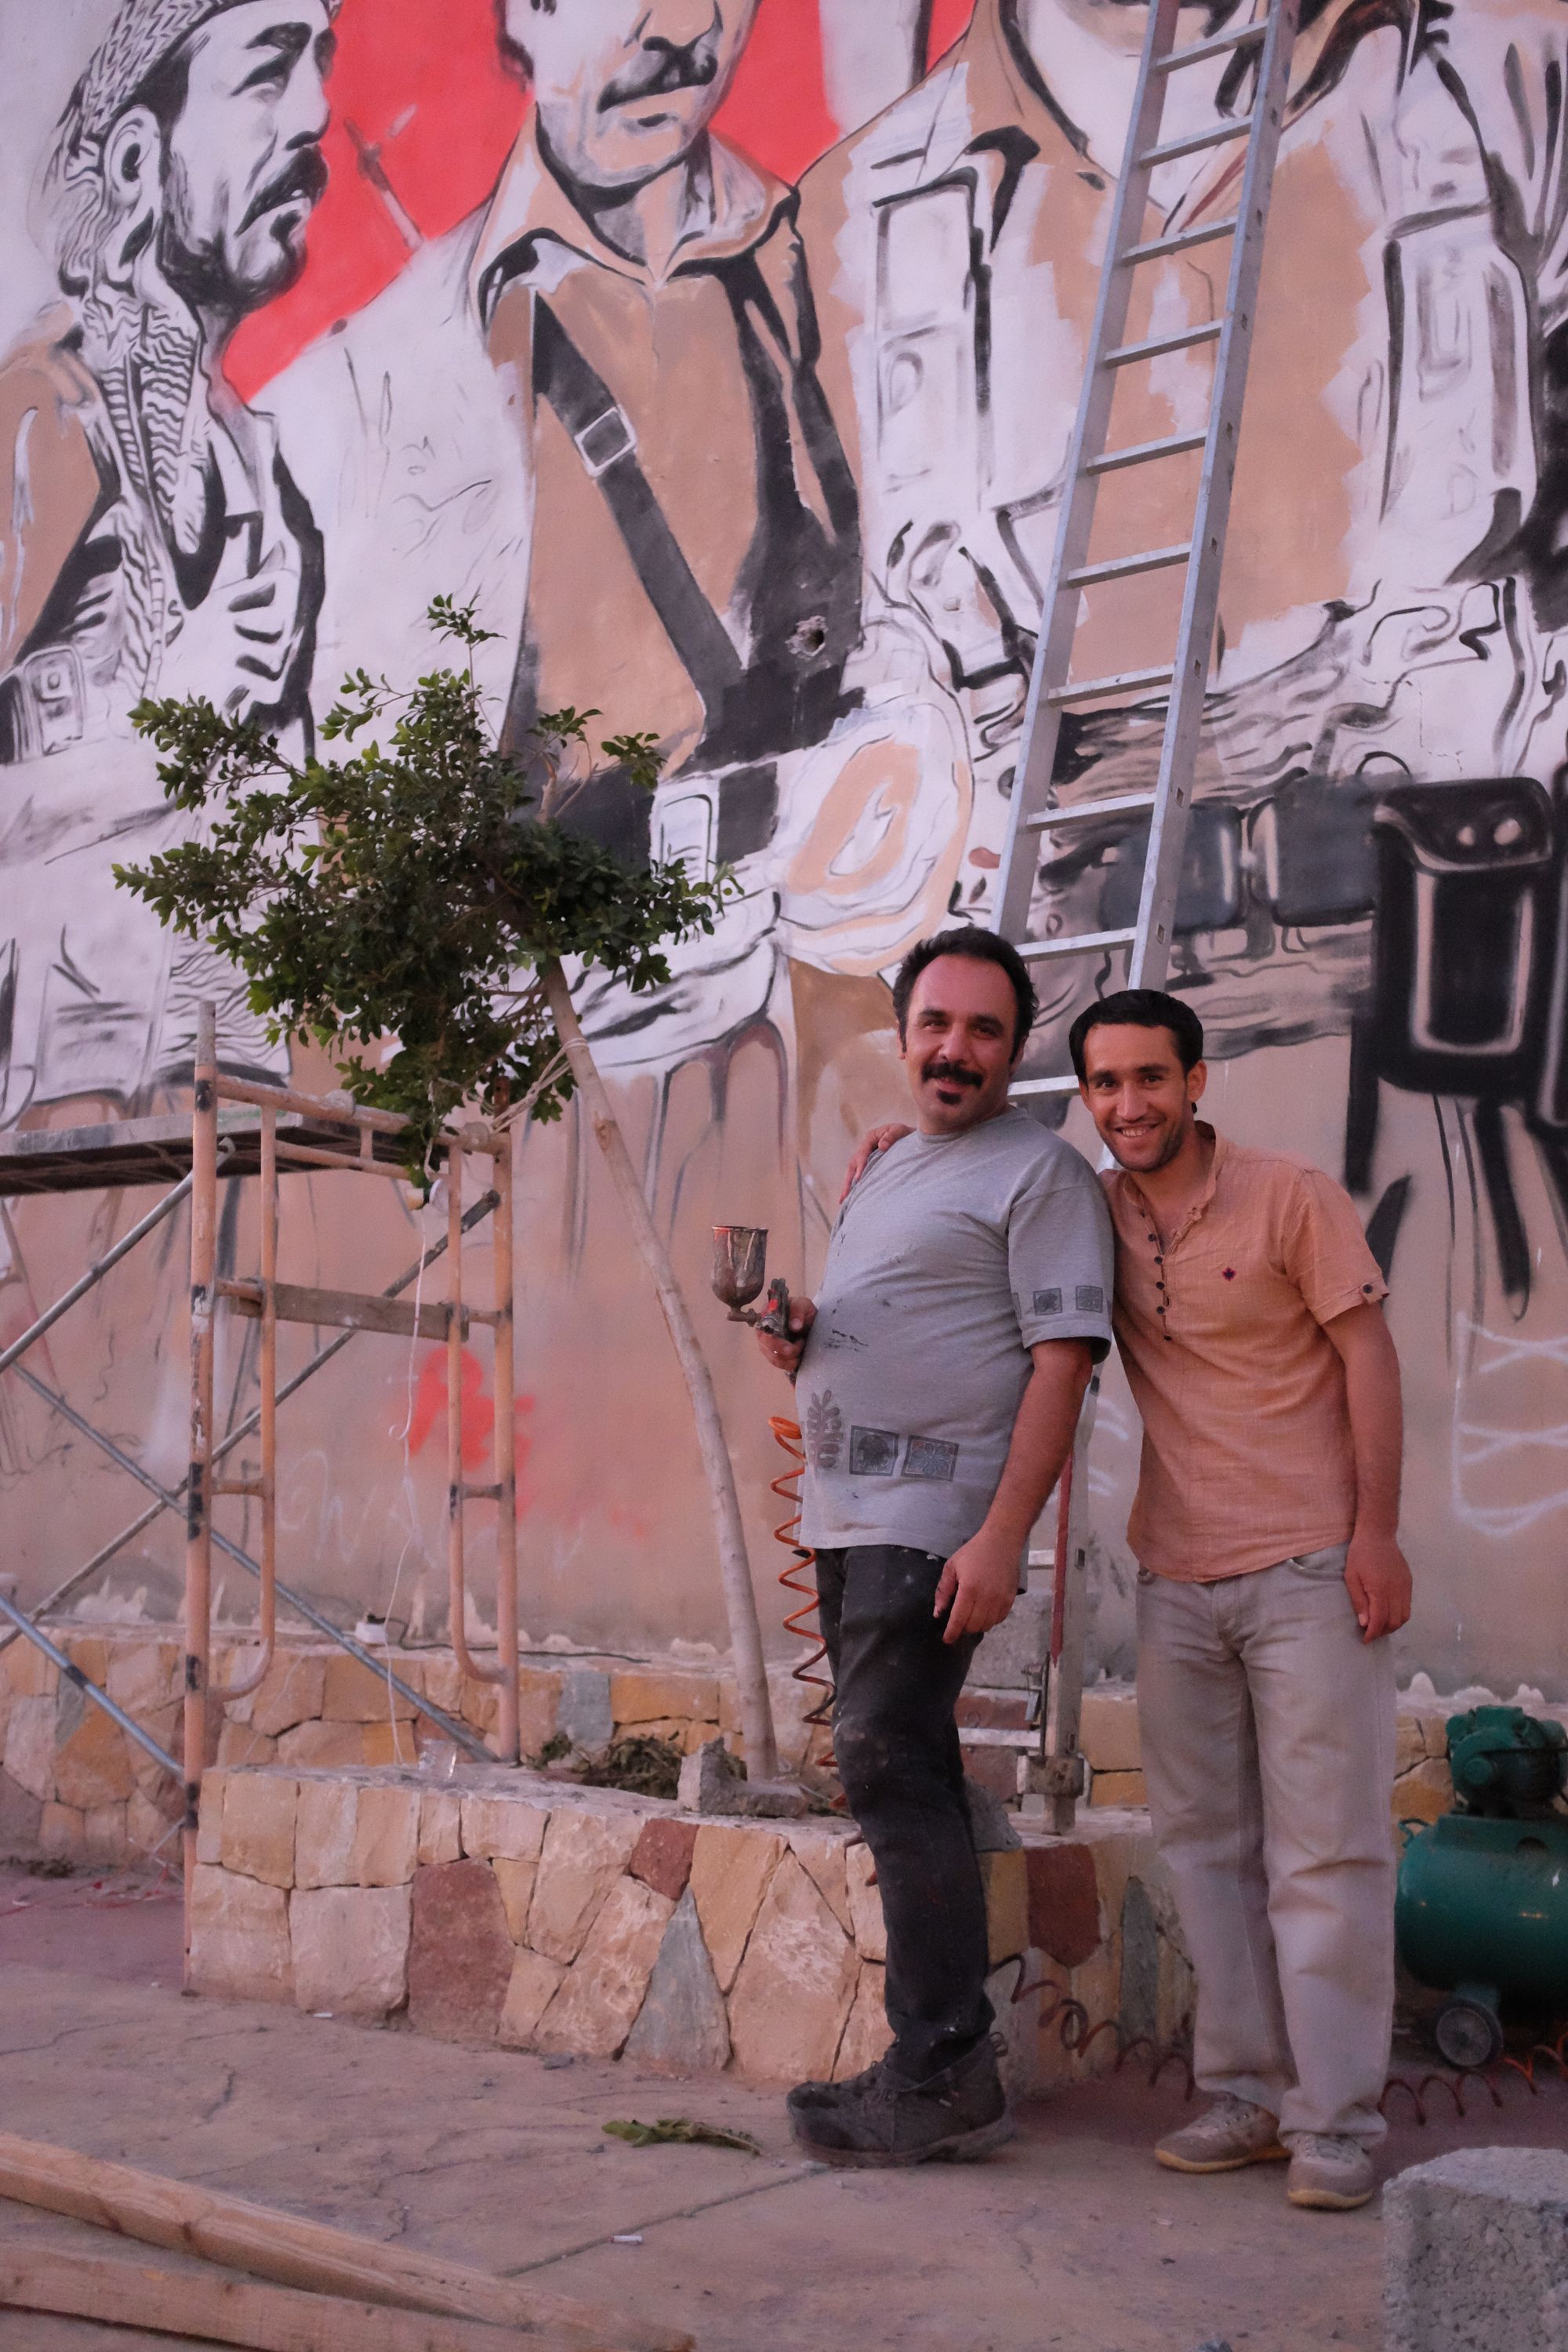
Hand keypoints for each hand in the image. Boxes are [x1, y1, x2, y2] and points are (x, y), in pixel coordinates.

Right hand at [757, 1296, 814, 1378]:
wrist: (810, 1322)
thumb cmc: (803, 1311)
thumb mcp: (803, 1305)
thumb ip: (798, 1311)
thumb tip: (794, 1325)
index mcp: (767, 1315)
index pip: (763, 1329)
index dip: (773, 1339)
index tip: (788, 1345)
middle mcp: (763, 1331)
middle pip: (765, 1345)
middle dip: (783, 1350)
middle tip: (799, 1346)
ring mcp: (767, 1344)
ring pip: (772, 1357)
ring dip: (789, 1357)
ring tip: (801, 1347)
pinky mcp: (774, 1355)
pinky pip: (778, 1364)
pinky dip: (789, 1364)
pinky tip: (798, 1357)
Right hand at [840, 1124, 911, 1202]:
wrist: (909, 1137)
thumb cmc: (904, 1134)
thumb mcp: (899, 1130)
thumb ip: (891, 1136)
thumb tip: (881, 1146)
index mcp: (869, 1139)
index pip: (862, 1153)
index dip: (860, 1166)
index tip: (859, 1178)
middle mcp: (864, 1149)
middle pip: (852, 1165)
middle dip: (848, 1180)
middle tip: (845, 1194)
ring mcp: (865, 1158)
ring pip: (853, 1172)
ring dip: (847, 1186)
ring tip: (842, 1200)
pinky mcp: (869, 1166)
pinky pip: (859, 1176)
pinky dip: (855, 1186)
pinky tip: (851, 1198)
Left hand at [934, 1528, 1020, 1644]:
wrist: (1002, 1542)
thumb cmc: (973, 1553)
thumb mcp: (952, 1567)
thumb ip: (944, 1591)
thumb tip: (939, 1613)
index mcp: (969, 1590)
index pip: (959, 1620)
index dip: (952, 1633)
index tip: (947, 1640)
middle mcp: (986, 1599)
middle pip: (973, 1626)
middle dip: (963, 1628)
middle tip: (958, 1620)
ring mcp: (1000, 1600)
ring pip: (986, 1626)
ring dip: (976, 1625)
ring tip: (971, 1615)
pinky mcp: (1010, 1600)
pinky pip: (998, 1620)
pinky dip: (989, 1620)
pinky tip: (984, 1611)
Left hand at [1344, 1530, 1411, 1641]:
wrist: (1378, 1535)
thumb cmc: (1360, 1554)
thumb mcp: (1352, 1577)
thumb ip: (1359, 1601)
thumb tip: (1365, 1623)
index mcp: (1380, 1590)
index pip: (1380, 1620)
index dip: (1373, 1634)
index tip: (1365, 1640)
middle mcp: (1397, 1591)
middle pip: (1395, 1622)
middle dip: (1382, 1632)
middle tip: (1370, 1633)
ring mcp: (1405, 1587)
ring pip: (1405, 1616)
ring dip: (1392, 1626)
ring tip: (1379, 1626)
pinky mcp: (1409, 1583)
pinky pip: (1408, 1606)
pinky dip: (1399, 1615)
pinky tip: (1388, 1614)